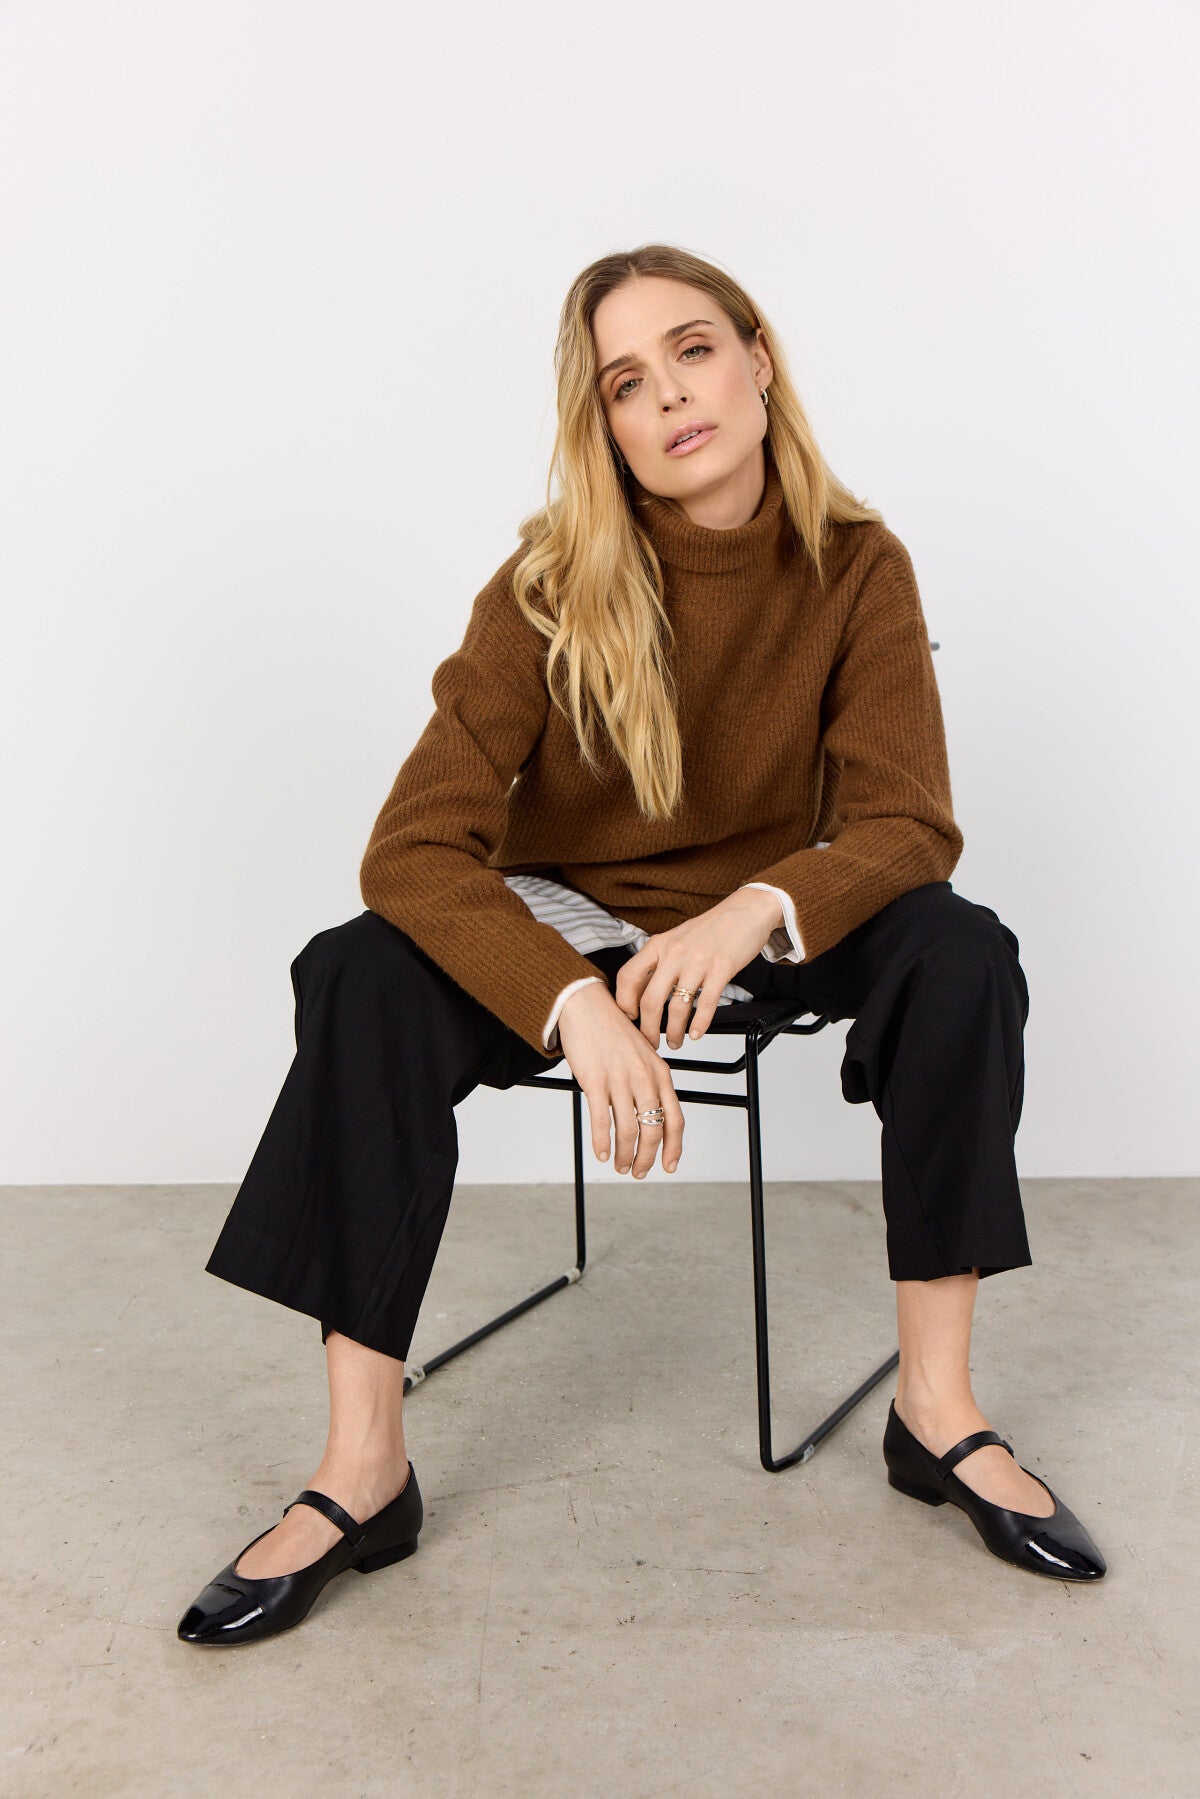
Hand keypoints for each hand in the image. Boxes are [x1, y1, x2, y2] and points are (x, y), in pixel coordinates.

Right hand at [556, 981, 684, 1177]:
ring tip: (619, 1165)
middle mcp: (645, 1078)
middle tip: (637, 1171)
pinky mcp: (595, 1080)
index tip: (669, 1166)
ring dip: (624, 1154)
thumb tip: (652, 1116)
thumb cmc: (613, 1032)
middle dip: (646, 1158)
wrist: (587, 1006)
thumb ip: (651, 1083)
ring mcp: (620, 1079)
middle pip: (654, 1130)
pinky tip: (602, 1154)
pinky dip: (602, 1143)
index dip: (674, 1148)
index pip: (676, 1119)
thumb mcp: (643, 1055)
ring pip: (628, 1130)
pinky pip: (601, 1120)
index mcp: (660, 1073)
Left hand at [614, 888, 783, 1048]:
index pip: (628, 977)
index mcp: (658, 945)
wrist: (744, 911)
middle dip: (648, 1029)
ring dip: (674, 1032)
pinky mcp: (721, 968)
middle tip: (650, 1042)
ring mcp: (698, 961)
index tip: (629, 1018)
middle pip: (650, 1000)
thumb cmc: (709, 929)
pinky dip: (699, 1024)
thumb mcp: (674, 939)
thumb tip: (640, 991)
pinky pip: (706, 1004)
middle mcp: (674, 953)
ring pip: (678, 1007)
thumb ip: (657, 961)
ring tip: (675, 1042)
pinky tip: (697, 1033)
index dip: (624, 1003)